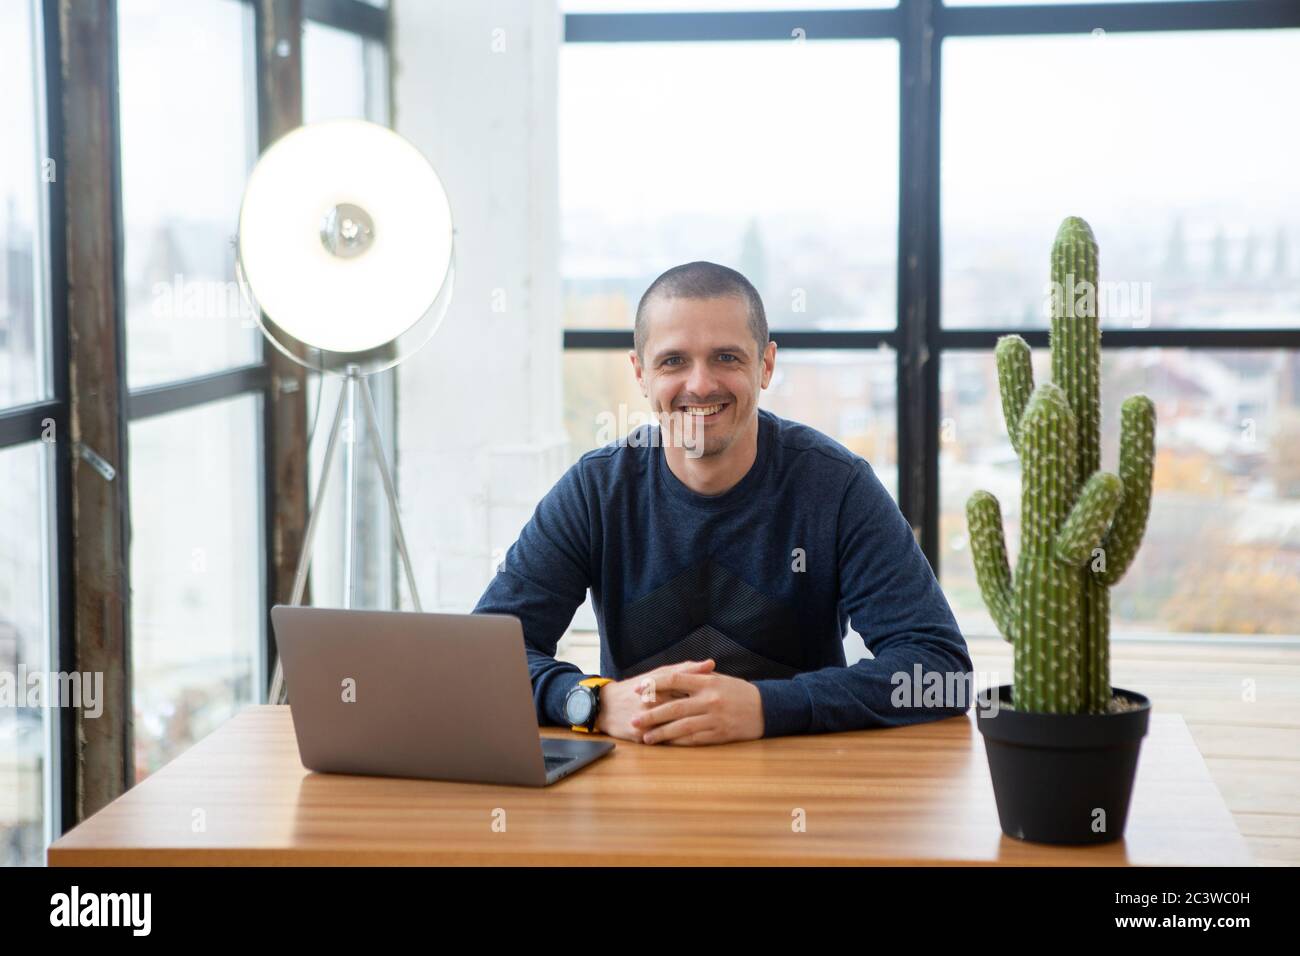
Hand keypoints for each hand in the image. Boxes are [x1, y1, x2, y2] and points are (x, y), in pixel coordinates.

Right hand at [594, 659, 715, 741]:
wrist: (606, 706)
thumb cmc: (637, 688)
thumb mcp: (659, 673)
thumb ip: (686, 670)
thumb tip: (711, 663)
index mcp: (660, 686)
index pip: (690, 688)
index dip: (709, 693)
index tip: (726, 694)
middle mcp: (652, 703)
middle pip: (686, 710)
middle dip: (707, 713)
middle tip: (726, 713)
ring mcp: (647, 721)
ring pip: (677, 728)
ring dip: (697, 728)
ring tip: (716, 727)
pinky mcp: (641, 736)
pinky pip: (666, 741)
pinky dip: (683, 742)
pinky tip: (699, 741)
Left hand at [631, 662, 764, 745]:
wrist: (766, 708)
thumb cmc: (738, 692)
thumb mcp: (718, 679)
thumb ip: (695, 677)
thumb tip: (667, 679)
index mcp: (707, 682)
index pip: (674, 679)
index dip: (653, 685)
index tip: (637, 691)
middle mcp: (709, 699)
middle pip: (674, 707)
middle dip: (651, 715)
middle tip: (633, 721)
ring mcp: (715, 718)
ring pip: (682, 726)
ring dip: (661, 733)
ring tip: (646, 738)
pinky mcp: (720, 734)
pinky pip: (695, 739)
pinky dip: (678, 742)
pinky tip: (667, 744)